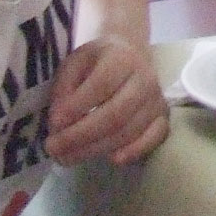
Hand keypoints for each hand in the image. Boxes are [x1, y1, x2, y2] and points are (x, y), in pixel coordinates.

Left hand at [44, 38, 169, 166]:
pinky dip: (135, 151)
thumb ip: (64, 90)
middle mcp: (144, 78)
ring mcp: (156, 99)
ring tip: (67, 158)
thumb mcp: (74, 64)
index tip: (53, 124)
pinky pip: (155, 138)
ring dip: (96, 149)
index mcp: (120, 58)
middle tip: (53, 148)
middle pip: (115, 114)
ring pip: (129, 131)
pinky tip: (112, 160)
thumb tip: (59, 123)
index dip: (76, 107)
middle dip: (81, 136)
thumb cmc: (96, 62)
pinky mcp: (163, 117)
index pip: (101, 85)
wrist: (130, 55)